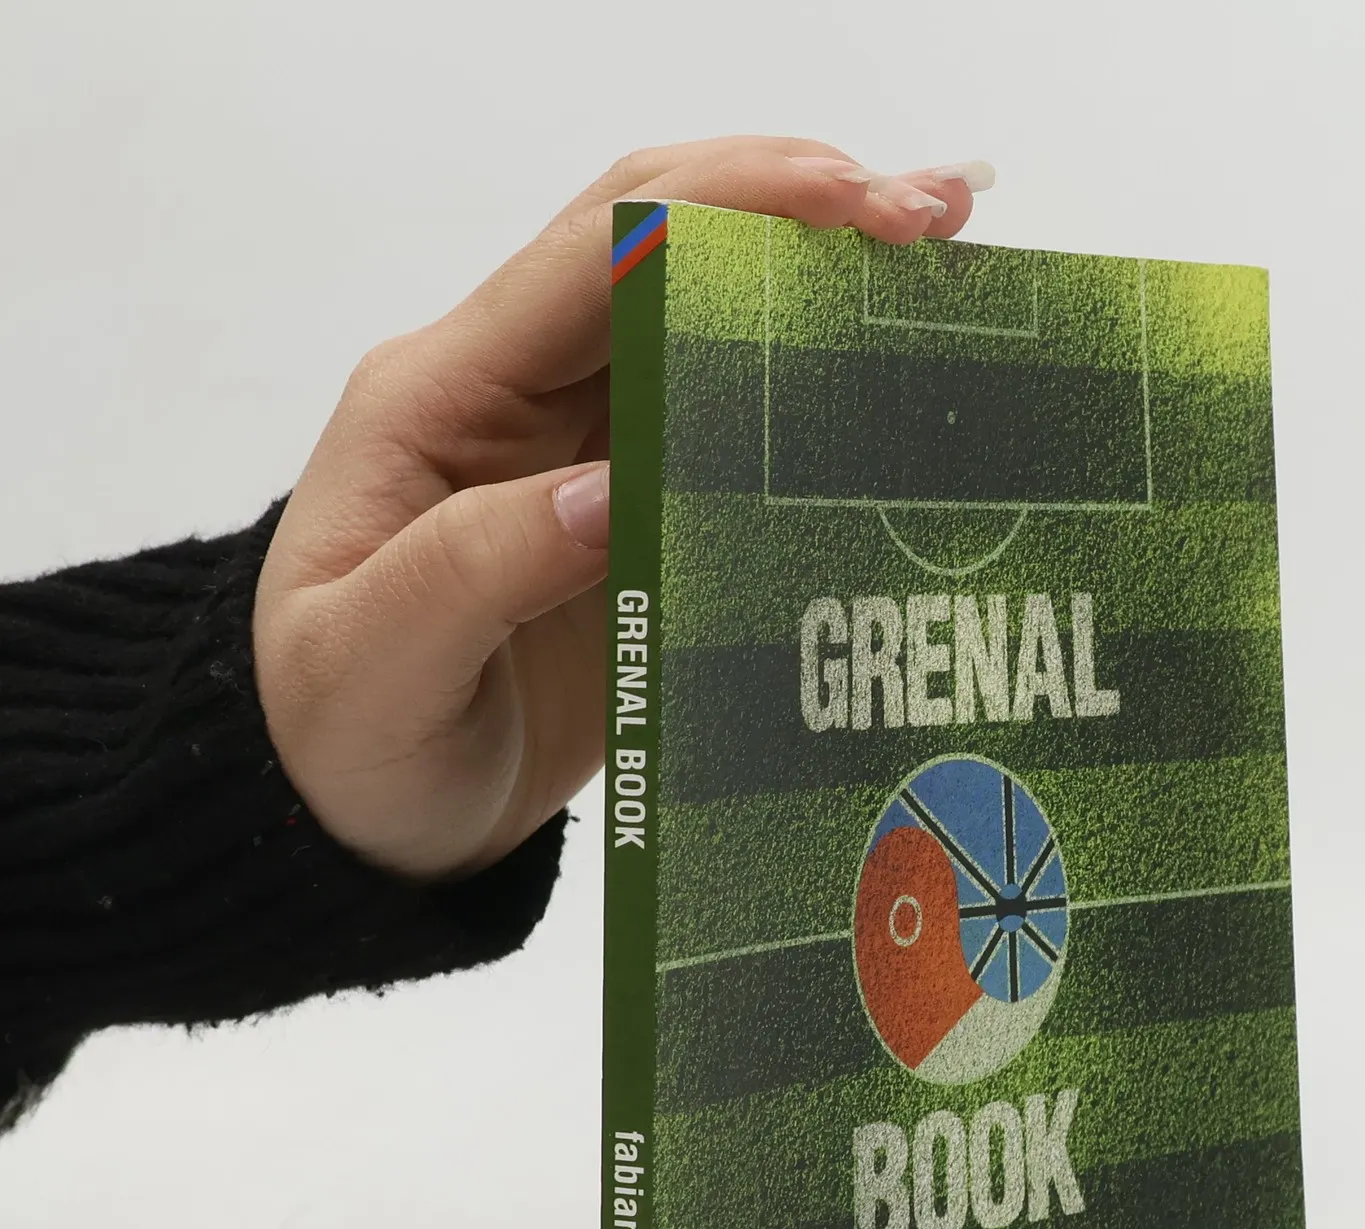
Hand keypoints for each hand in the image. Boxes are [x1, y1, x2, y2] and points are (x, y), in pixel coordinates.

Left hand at [253, 138, 988, 879]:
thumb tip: (610, 488)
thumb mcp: (374, 668)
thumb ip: (475, 569)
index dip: (729, 205)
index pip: (594, 252)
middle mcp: (519, 394)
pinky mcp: (637, 515)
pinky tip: (902, 391)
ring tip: (955, 275)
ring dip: (827, 283)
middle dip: (802, 205)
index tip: (859, 207)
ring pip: (714, 321)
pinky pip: (738, 427)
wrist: (359, 818)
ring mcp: (585, 450)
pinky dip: (821, 392)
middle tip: (942, 217)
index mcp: (442, 395)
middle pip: (664, 243)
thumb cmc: (341, 741)